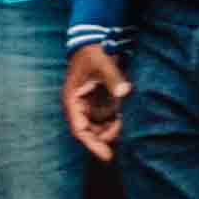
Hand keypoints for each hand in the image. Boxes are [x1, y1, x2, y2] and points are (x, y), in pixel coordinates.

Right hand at [64, 43, 127, 161]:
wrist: (96, 41)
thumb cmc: (94, 52)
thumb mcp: (103, 64)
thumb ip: (113, 78)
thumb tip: (124, 92)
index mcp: (72, 100)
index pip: (80, 129)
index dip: (93, 144)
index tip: (108, 157)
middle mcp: (79, 106)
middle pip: (91, 132)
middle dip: (107, 137)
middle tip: (126, 135)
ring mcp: (89, 105)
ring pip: (100, 127)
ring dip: (113, 129)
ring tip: (126, 120)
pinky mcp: (100, 102)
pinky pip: (108, 119)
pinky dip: (118, 121)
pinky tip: (126, 115)